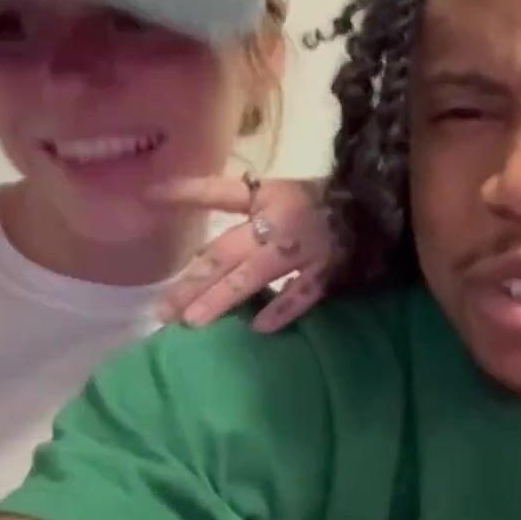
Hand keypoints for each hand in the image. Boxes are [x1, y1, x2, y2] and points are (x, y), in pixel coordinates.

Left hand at [145, 175, 332, 332]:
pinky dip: (282, 309)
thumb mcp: (268, 191)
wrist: (372, 208)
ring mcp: (303, 249)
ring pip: (255, 275)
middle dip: (192, 281)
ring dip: (223, 297)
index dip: (186, 193)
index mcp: (268, 197)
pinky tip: (259, 328)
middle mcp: (279, 222)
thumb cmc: (312, 202)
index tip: (148, 196)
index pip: (220, 194)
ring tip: (193, 321)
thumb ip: (219, 196)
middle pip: (226, 252)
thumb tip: (157, 194)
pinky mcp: (328, 271)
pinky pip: (302, 293)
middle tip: (162, 310)